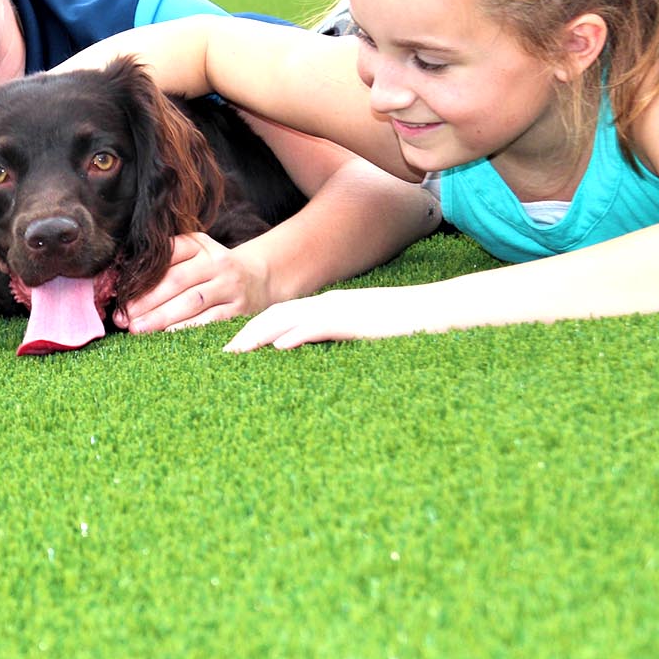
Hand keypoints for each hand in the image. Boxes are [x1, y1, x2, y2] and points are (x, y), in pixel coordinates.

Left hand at [115, 232, 271, 332]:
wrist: (258, 278)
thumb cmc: (211, 270)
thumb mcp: (193, 254)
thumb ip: (165, 262)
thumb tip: (123, 282)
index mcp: (199, 244)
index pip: (166, 256)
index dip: (141, 276)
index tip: (120, 293)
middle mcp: (216, 262)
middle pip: (176, 281)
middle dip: (146, 302)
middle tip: (123, 318)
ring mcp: (229, 286)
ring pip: (191, 302)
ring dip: (161, 318)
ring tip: (137, 329)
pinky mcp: (239, 309)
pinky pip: (209, 321)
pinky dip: (186, 330)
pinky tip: (165, 337)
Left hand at [224, 285, 432, 351]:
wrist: (435, 310)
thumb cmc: (400, 325)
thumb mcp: (360, 329)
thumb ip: (334, 335)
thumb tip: (308, 350)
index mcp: (327, 306)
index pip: (279, 314)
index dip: (252, 328)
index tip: (232, 346)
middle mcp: (327, 304)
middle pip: (274, 314)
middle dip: (245, 333)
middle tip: (223, 354)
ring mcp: (340, 311)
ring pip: (288, 319)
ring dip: (258, 335)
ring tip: (236, 352)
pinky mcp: (355, 322)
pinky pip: (319, 327)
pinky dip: (296, 335)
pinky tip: (277, 348)